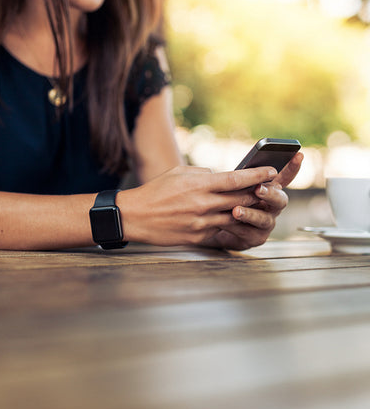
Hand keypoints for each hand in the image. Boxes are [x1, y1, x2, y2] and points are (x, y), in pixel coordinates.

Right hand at [118, 165, 278, 246]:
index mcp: (200, 185)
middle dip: (259, 193)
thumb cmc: (156, 191)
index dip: (258, 175)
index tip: (273, 171)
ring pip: (235, 217)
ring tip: (256, 205)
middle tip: (272, 189)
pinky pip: (221, 230)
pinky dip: (229, 224)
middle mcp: (204, 204)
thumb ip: (204, 174)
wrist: (135, 217)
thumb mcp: (179, 173)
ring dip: (248, 211)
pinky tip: (234, 219)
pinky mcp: (199, 237)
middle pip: (242, 199)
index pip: (237, 179)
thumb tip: (222, 177)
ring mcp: (202, 223)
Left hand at [202, 152, 303, 249]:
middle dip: (270, 193)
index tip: (298, 155)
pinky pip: (248, 232)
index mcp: (270, 190)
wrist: (217, 227)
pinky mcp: (256, 238)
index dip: (292, 167)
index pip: (285, 177)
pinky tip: (226, 222)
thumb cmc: (228, 201)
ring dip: (250, 214)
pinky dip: (236, 226)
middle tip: (258, 188)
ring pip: (263, 219)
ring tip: (236, 211)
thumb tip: (241, 170)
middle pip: (279, 199)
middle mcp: (272, 207)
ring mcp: (266, 223)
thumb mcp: (234, 186)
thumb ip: (242, 179)